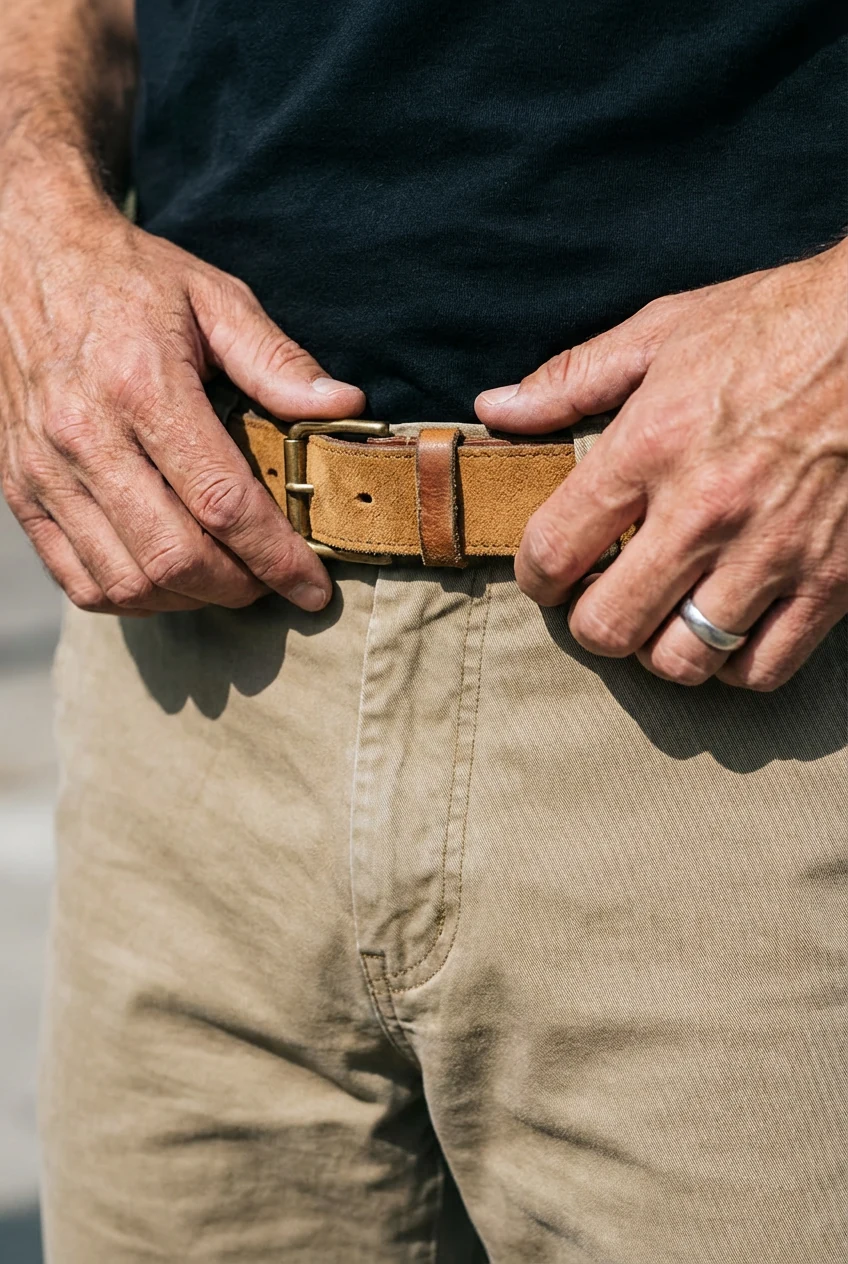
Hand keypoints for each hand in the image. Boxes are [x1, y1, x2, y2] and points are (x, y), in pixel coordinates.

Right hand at [0, 179, 364, 614]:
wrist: (24, 258)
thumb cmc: (128, 279)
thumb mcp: (213, 298)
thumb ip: (278, 361)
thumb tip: (345, 407)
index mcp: (141, 386)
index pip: (221, 502)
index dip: (276, 557)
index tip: (313, 587)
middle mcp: (85, 435)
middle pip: (173, 557)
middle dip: (238, 587)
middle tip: (273, 582)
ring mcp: (44, 470)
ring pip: (126, 582)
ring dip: (189, 600)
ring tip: (227, 580)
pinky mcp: (20, 491)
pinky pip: (79, 581)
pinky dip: (133, 598)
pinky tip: (170, 580)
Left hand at [476, 242, 847, 689]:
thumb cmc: (775, 324)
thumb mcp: (662, 332)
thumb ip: (571, 379)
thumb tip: (495, 408)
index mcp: (651, 447)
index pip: (554, 551)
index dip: (534, 578)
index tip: (546, 576)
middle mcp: (705, 510)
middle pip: (609, 626)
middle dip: (592, 624)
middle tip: (603, 602)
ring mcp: (771, 552)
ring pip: (683, 659)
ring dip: (661, 648)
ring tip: (666, 617)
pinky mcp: (832, 579)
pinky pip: (763, 668)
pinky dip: (735, 665)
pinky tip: (729, 629)